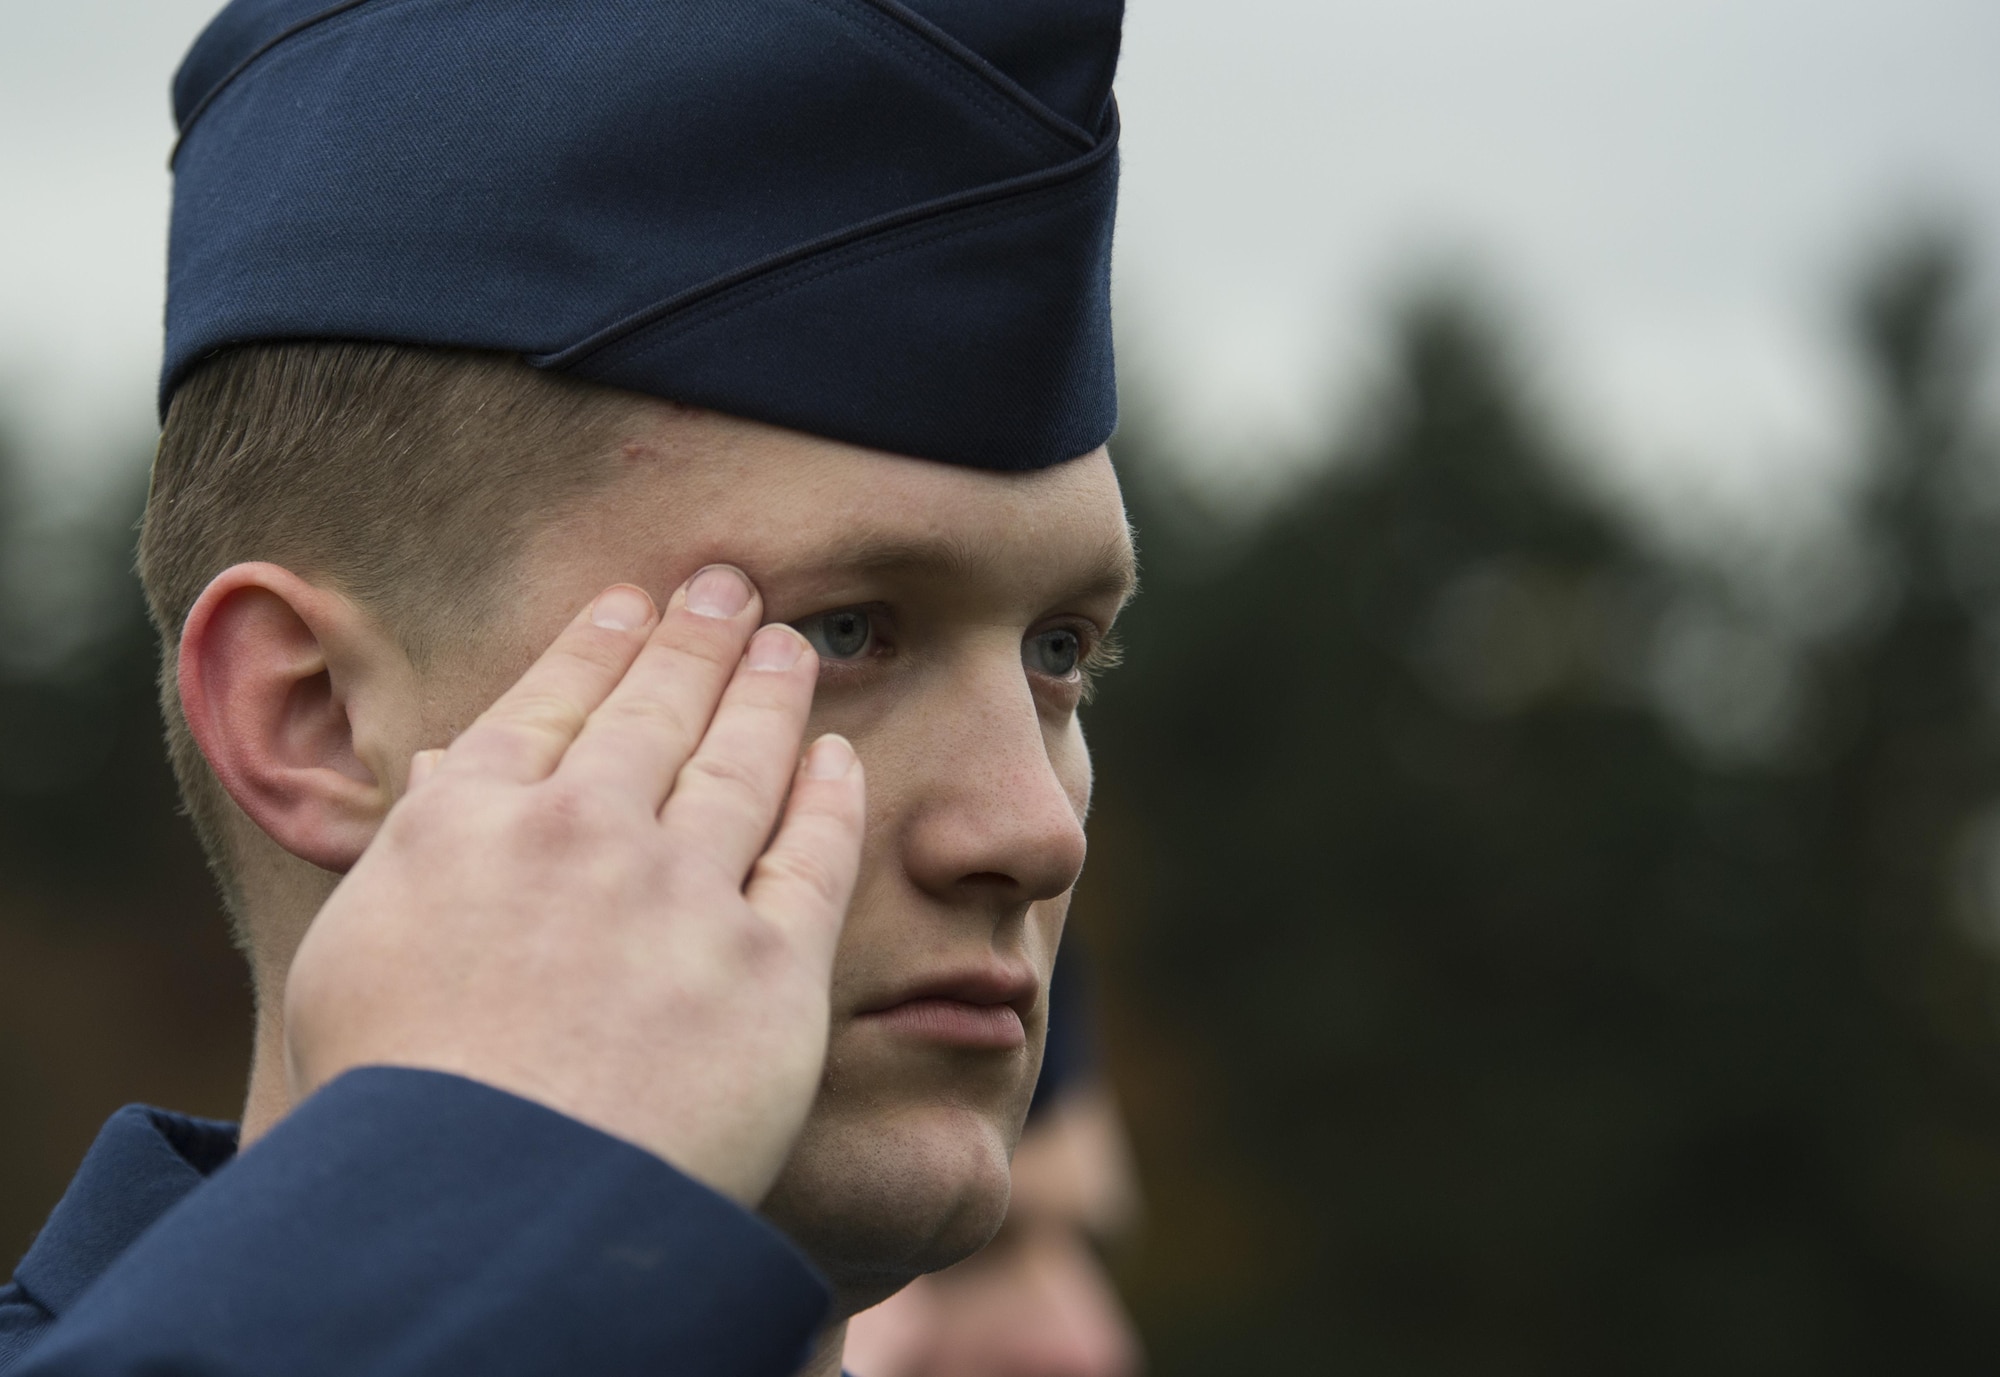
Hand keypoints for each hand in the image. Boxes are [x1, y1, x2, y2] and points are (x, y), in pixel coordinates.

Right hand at [282, 566, 863, 1205]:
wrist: (486, 1209)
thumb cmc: (395, 1102)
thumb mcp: (352, 954)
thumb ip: (414, 847)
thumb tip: (450, 768)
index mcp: (471, 823)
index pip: (549, 705)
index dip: (598, 643)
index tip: (629, 601)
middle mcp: (584, 834)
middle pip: (657, 710)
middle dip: (697, 635)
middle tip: (730, 585)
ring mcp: (683, 895)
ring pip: (743, 760)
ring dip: (770, 690)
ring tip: (791, 645)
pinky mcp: (770, 968)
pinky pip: (814, 854)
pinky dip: (830, 796)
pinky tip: (841, 759)